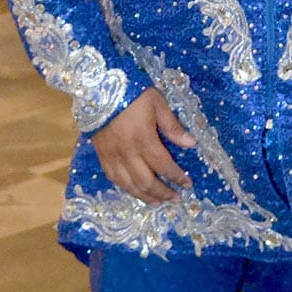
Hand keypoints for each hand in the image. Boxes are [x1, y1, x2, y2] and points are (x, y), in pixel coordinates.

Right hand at [91, 87, 196, 205]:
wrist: (100, 88)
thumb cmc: (133, 94)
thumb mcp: (157, 103)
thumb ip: (172, 126)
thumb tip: (191, 143)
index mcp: (144, 139)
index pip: (163, 165)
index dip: (177, 177)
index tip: (188, 184)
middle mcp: (128, 153)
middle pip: (147, 181)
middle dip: (164, 193)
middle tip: (176, 199)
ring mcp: (113, 157)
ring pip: (130, 185)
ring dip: (146, 197)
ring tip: (158, 203)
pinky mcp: (102, 156)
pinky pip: (114, 179)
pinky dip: (126, 189)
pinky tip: (134, 191)